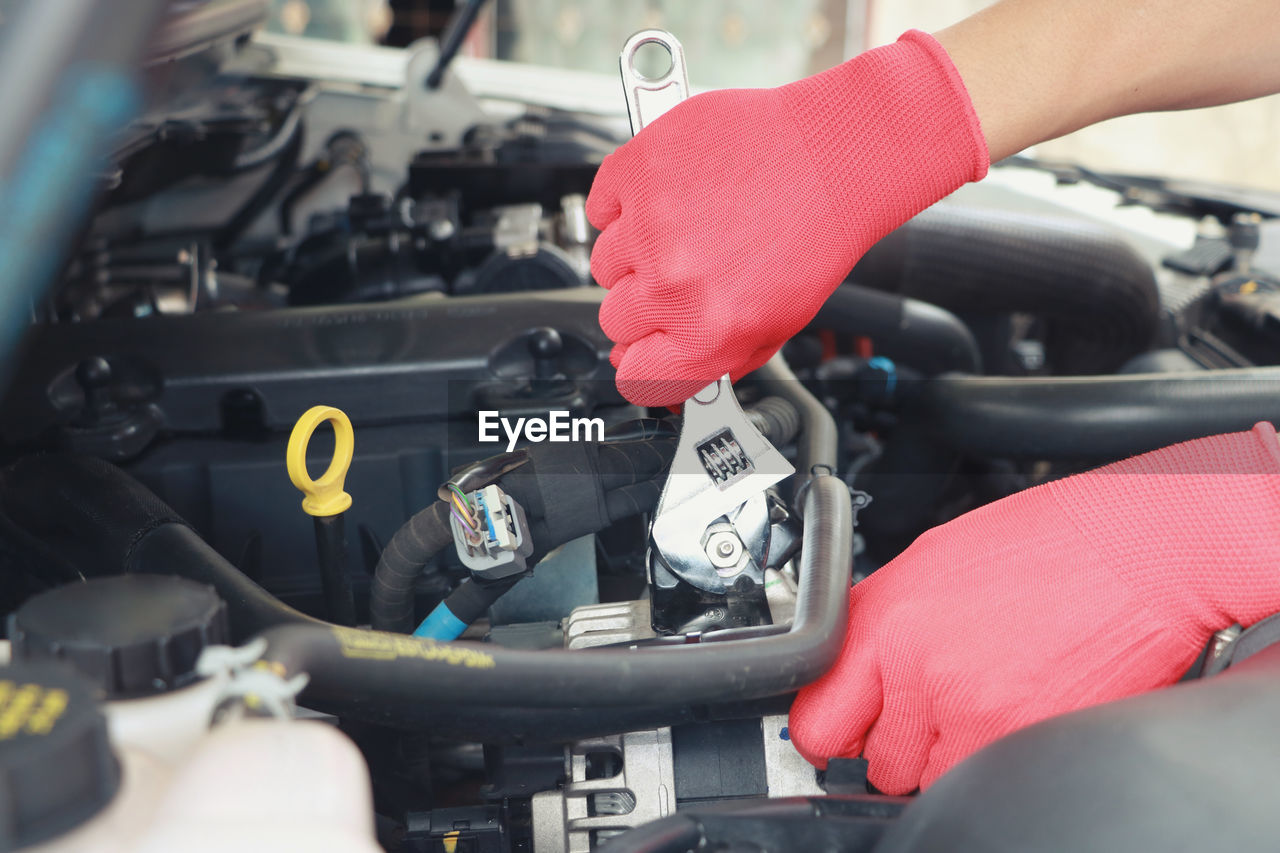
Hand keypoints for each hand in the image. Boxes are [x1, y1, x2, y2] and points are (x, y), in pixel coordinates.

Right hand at [587, 31, 987, 406]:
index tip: (648, 349)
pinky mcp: (635, 173)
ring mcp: (648, 226)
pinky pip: (600, 209)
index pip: (636, 378)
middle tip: (686, 274)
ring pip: (605, 266)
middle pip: (616, 322)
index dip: (642, 363)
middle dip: (645, 305)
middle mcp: (672, 285)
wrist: (831, 154)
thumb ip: (715, 359)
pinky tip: (670, 201)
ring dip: (635, 255)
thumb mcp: (780, 325)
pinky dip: (626, 206)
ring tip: (687, 231)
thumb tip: (663, 379)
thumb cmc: (815, 233)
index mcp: (707, 333)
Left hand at [789, 423, 1279, 793]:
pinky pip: (983, 777)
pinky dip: (991, 756)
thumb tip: (848, 669)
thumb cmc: (1046, 543)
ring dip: (944, 754)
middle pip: (875, 763)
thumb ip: (880, 622)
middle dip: (894, 744)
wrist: (1139, 548)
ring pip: (927, 779)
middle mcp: (923, 672)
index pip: (817, 720)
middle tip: (929, 707)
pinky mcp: (1028, 740)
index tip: (838, 732)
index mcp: (889, 621)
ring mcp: (977, 713)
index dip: (826, 732)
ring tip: (981, 699)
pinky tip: (1015, 707)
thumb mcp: (931, 562)